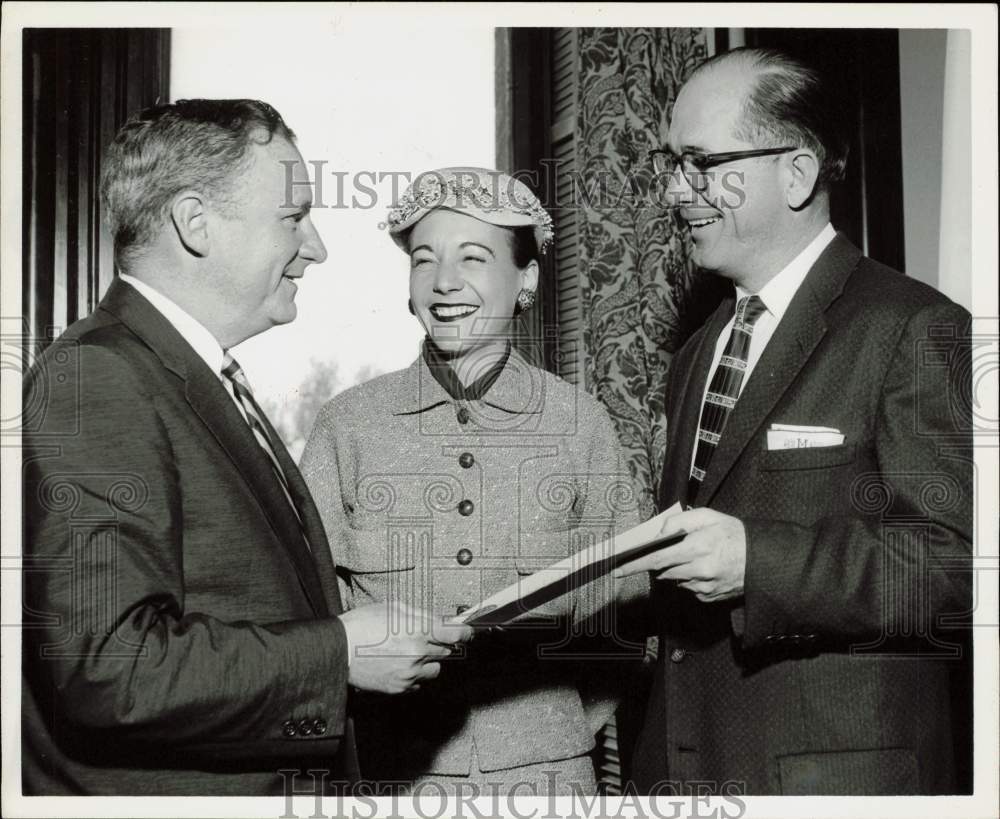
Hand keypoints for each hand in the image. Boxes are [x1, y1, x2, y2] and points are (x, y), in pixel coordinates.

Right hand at [339, 602, 472, 693]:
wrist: (338, 648)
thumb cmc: (362, 624)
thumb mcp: (395, 607)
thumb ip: (422, 615)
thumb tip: (441, 620)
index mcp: (419, 630)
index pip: (456, 634)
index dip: (466, 632)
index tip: (468, 633)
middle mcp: (418, 653)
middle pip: (447, 651)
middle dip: (440, 644)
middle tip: (424, 637)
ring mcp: (409, 673)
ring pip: (435, 669)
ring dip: (429, 661)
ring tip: (410, 652)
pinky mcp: (400, 687)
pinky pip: (418, 683)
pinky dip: (414, 675)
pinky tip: (400, 664)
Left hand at [615, 508, 746, 602]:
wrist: (763, 560)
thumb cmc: (735, 535)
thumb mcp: (709, 516)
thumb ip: (680, 521)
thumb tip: (659, 533)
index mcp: (698, 547)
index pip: (657, 558)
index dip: (635, 565)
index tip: (619, 569)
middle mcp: (699, 570)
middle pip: (663, 570)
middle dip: (659, 562)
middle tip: (668, 551)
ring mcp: (704, 587)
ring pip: (674, 579)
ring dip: (675, 569)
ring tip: (694, 555)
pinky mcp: (708, 597)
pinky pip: (687, 588)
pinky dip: (688, 578)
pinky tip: (704, 568)